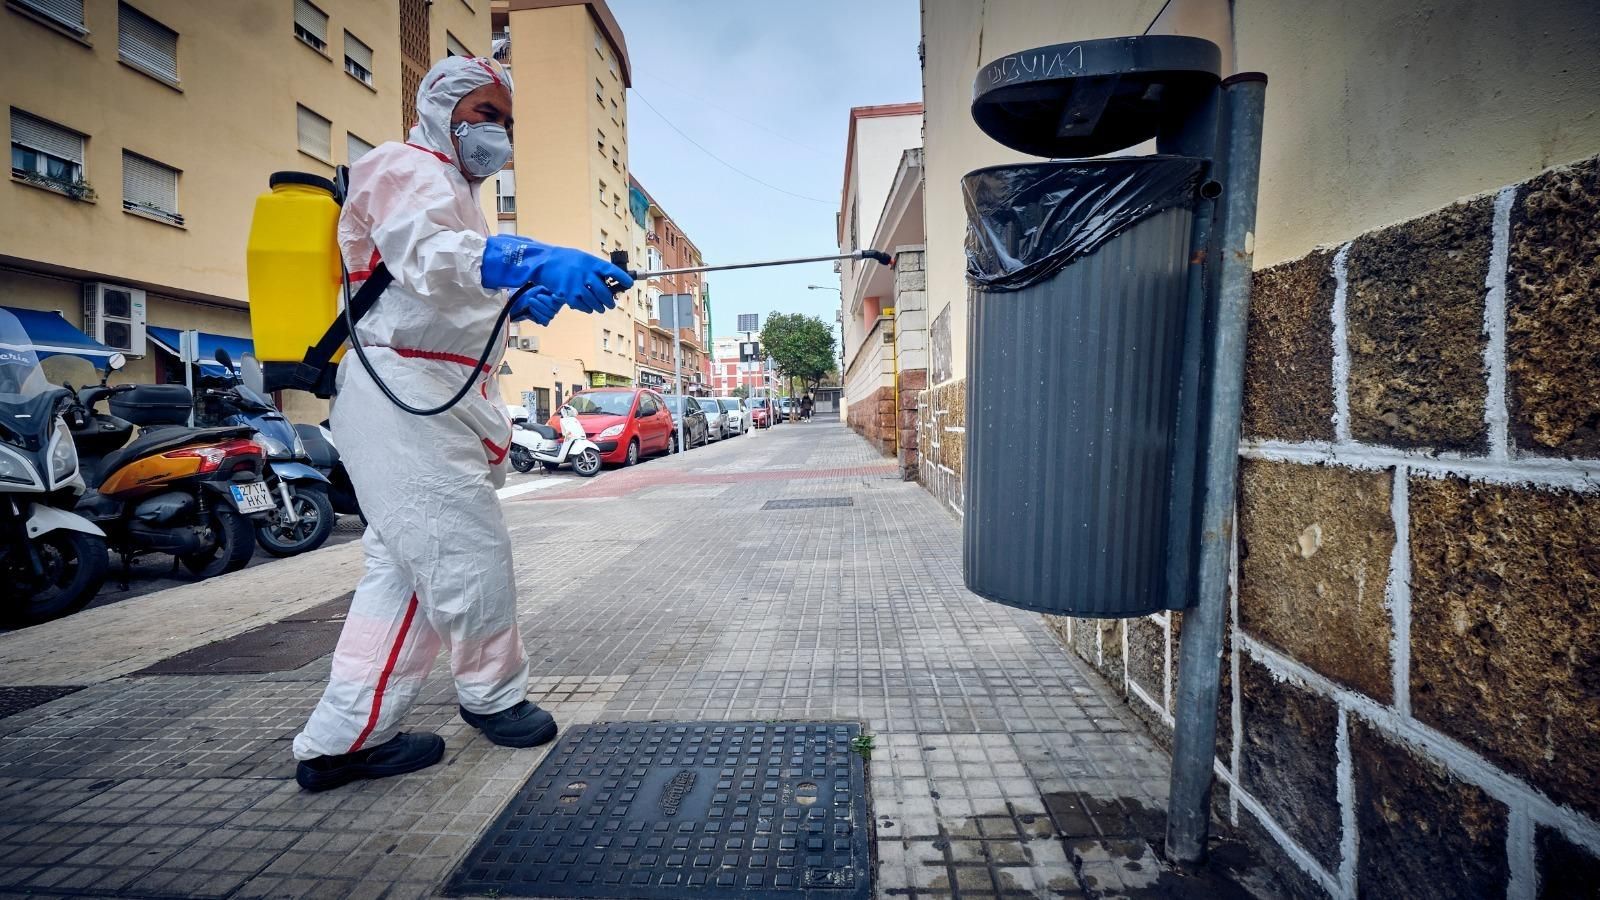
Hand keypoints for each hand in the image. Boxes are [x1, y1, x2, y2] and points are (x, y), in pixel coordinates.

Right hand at [483, 235, 633, 312]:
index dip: (623, 278)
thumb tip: (610, 280)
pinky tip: (587, 307)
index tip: (629, 284)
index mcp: (591, 263)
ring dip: (599, 307)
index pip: (611, 271)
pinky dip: (586, 308)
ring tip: (601, 308)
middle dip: (610, 301)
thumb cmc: (566, 259)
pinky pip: (582, 306)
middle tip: (611, 304)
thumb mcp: (583, 258)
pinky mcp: (567, 294)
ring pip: (594, 302)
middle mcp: (585, 274)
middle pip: (604, 292)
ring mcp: (576, 285)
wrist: (544, 262)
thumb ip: (595, 269)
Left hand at [508, 286, 561, 325]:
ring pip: (549, 314)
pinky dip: (536, 314)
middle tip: (532, 298)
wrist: (523, 301)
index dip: (559, 299)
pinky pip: (544, 320)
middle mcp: (556, 308)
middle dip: (542, 303)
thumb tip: (551, 291)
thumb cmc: (532, 293)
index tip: (553, 295)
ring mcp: (551, 315)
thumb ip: (546, 290)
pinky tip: (530, 310)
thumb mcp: (539, 288)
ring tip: (530, 303)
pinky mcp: (545, 322)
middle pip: (554, 308)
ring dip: (538, 308)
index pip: (562, 300)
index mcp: (556, 298)